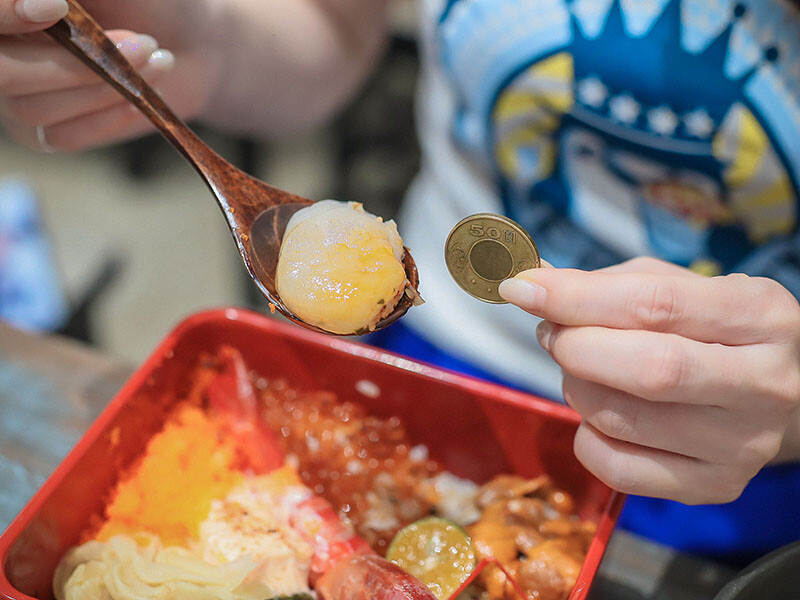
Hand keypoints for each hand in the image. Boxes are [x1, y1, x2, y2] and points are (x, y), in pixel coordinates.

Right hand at [0, 0, 217, 151]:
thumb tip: (50, 0)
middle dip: (75, 64)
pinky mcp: (43, 132)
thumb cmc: (148, 0)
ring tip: (155, 58)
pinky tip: (140, 100)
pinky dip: (107, 118)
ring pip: (34, 108)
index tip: (58, 7)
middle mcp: (2, 48)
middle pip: (4, 71)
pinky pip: (62, 136)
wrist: (188, 39)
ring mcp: (15, 93)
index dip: (6, 13)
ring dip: (104, 88)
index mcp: (9, 9)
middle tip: (142, 44)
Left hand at [499, 257, 799, 503]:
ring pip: (623, 419)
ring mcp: (743, 444)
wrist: (771, 391)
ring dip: (575, 386)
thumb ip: (607, 285)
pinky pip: (618, 468)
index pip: (656, 304)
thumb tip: (532, 283)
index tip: (522, 288)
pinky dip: (585, 435)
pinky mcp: (714, 486)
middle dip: (575, 346)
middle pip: (648, 369)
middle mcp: (764, 383)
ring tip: (579, 367)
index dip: (577, 297)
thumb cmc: (709, 329)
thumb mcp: (675, 287)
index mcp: (760, 315)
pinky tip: (597, 412)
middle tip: (551, 331)